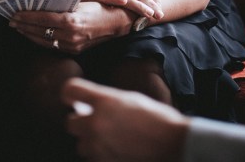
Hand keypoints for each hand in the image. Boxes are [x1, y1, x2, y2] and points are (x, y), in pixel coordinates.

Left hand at [9, 1, 133, 53]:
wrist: (116, 23)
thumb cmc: (98, 8)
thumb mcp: (79, 2)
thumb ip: (62, 5)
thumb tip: (41, 4)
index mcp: (70, 20)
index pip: (42, 19)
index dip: (26, 17)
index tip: (15, 13)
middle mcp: (70, 35)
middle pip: (40, 31)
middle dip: (23, 26)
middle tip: (11, 21)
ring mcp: (72, 45)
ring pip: (44, 40)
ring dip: (29, 34)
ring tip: (18, 28)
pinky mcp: (74, 50)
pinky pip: (52, 46)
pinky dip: (40, 40)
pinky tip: (33, 35)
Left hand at [62, 78, 187, 161]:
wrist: (174, 144)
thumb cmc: (158, 119)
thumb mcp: (131, 99)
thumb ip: (108, 101)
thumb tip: (94, 105)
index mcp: (104, 101)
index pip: (70, 90)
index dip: (70, 93)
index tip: (72, 97)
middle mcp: (97, 123)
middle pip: (70, 123)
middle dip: (80, 122)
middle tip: (94, 121)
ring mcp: (99, 147)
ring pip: (81, 145)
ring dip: (90, 141)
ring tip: (108, 138)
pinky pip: (94, 159)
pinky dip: (100, 155)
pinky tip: (115, 150)